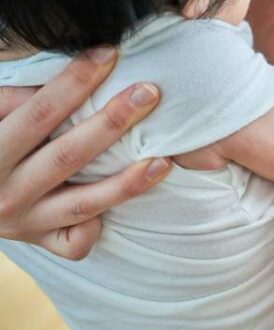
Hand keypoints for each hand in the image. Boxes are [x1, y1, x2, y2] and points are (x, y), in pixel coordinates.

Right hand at [0, 47, 170, 259]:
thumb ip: (18, 101)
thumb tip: (77, 74)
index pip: (39, 112)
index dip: (75, 82)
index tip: (108, 55)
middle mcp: (7, 192)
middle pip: (69, 155)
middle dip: (112, 122)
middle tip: (148, 94)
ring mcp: (27, 222)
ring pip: (84, 203)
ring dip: (127, 183)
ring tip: (163, 162)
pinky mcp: (42, 243)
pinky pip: (76, 242)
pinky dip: (96, 227)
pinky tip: (122, 210)